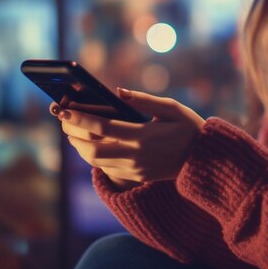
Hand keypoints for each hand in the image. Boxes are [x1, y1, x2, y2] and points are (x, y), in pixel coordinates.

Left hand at [50, 89, 205, 185]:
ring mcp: (135, 169)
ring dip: (80, 146)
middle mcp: (136, 156)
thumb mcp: (172, 108)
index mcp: (144, 137)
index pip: (103, 128)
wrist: (204, 159)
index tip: (64, 109)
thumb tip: (118, 92)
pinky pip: (107, 168)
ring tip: (72, 131)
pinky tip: (90, 143)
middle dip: (73, 134)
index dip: (80, 119)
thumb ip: (143, 100)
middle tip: (62, 119)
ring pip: (96, 162)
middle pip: (93, 149)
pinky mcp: (137, 176)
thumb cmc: (189, 127)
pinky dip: (93, 155)